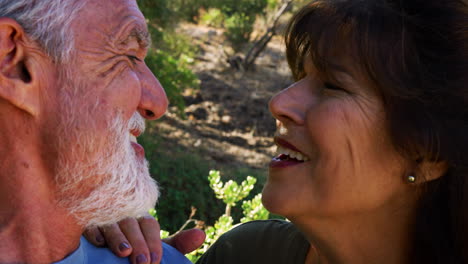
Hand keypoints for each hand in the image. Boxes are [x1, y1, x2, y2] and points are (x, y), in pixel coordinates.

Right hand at [84, 217, 204, 263]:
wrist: (106, 254)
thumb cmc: (135, 247)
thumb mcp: (156, 248)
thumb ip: (178, 243)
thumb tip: (202, 235)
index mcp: (141, 219)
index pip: (150, 225)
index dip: (154, 241)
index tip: (156, 261)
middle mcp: (123, 215)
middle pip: (133, 223)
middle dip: (139, 243)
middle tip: (143, 263)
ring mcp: (104, 218)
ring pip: (112, 222)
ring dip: (118, 237)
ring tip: (124, 252)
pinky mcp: (86, 223)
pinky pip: (89, 224)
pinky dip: (93, 232)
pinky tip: (98, 242)